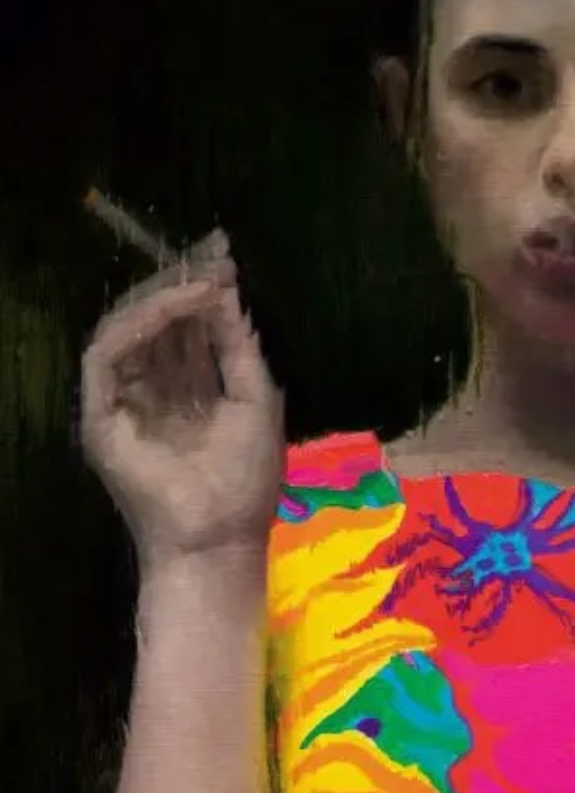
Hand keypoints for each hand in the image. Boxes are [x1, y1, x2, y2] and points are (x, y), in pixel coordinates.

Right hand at [80, 228, 284, 563]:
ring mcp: (122, 403)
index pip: (188, 330)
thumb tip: (226, 292)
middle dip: (182, 286)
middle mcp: (153, 393)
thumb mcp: (256, 401)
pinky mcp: (100, 416)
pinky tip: (170, 310)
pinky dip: (134, 327)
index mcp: (190, 394)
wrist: (219, 536)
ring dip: (162, 301)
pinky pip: (104, 357)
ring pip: (127, 332)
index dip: (204, 293)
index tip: (226, 258)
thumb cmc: (244, 480)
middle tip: (211, 255)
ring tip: (198, 281)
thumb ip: (238, 348)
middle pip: (157, 325)